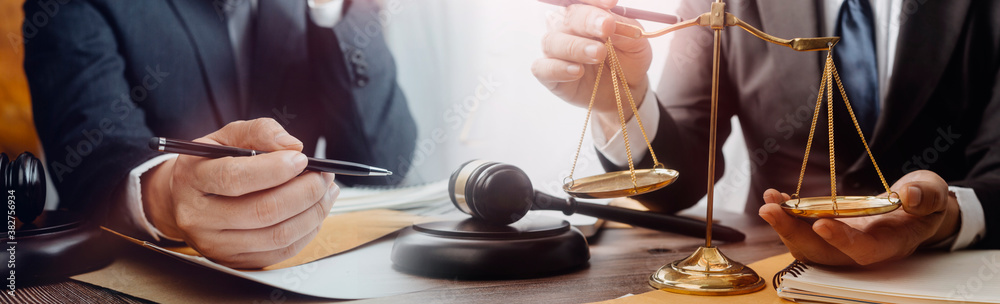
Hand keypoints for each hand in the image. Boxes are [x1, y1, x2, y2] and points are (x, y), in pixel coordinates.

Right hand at [141, 118, 338, 268]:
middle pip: (263, 211)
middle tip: (324, 176)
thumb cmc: (213, 163)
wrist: (188, 199)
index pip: (234, 178)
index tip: (302, 160)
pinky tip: (314, 211)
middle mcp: (199, 217)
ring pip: (278, 235)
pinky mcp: (236, 261)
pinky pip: (282, 252)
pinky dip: (307, 231)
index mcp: (193, 178)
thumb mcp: (228, 136)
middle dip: (305, 191)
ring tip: (326, 191)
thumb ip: (260, 132)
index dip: (275, 169)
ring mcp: (216, 244)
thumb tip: (293, 146)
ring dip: (313, 212)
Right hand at [531, 0, 652, 138]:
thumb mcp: (636, 43)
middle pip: (567, 17)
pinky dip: (558, 68)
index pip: (582, 1)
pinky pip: (543, 68)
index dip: (593, 0)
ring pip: (552, 41)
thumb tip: (610, 21)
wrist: (625, 92)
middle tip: (606, 28)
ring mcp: (556, 52)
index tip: (611, 4)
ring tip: (598, 54)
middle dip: (587, 21)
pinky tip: (577, 71)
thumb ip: (625, 29)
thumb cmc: (627, 62)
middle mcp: (568, 30)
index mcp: (588, 16)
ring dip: (575, 46)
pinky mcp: (550, 75)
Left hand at [759, 170, 960, 265]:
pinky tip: (775, 198)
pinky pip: (803, 232)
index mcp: (891, 243)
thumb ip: (925, 195)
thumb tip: (908, 195)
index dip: (843, 241)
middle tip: (770, 210)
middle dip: (794, 233)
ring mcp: (842, 243)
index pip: (864, 251)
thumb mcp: (932, 193)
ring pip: (808, 246)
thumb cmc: (923, 201)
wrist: (913, 207)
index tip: (820, 224)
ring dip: (784, 226)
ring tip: (768, 202)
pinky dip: (787, 216)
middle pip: (824, 253)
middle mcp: (861, 249)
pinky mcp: (829, 233)